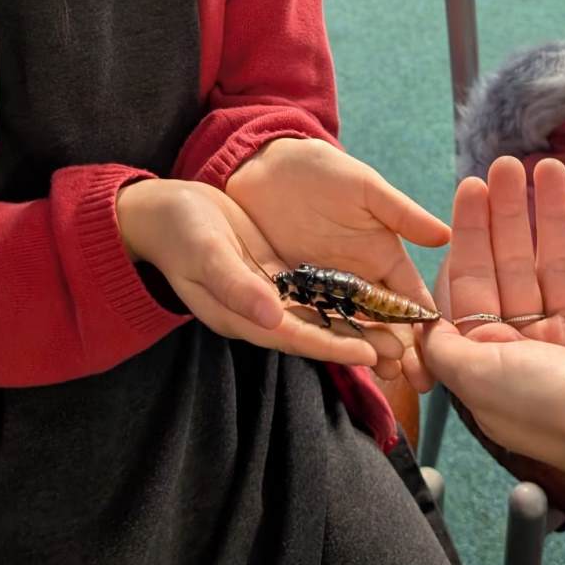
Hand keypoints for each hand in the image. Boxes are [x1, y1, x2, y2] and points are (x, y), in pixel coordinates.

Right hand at [116, 178, 405, 373]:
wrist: (165, 210)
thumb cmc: (180, 231)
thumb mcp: (206, 253)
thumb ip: (238, 286)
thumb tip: (273, 316)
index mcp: (242, 315)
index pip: (296, 338)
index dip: (332, 347)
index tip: (369, 354)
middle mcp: (260, 311)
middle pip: (316, 333)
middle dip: (355, 343)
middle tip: (400, 353)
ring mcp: (270, 293)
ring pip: (321, 314)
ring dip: (355, 323)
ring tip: (396, 333)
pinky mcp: (276, 272)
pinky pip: (314, 290)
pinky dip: (341, 297)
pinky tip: (371, 296)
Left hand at [225, 139, 446, 385]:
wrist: (262, 165)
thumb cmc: (319, 168)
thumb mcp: (365, 187)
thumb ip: (401, 213)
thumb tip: (446, 236)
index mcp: (383, 255)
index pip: (411, 298)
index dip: (427, 324)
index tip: (444, 350)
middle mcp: (359, 279)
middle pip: (386, 323)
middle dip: (404, 350)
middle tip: (419, 379)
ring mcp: (325, 290)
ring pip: (352, 330)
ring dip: (369, 352)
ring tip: (387, 376)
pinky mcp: (293, 293)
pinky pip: (312, 322)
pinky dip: (327, 342)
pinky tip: (340, 359)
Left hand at [419, 157, 564, 485]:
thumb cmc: (553, 410)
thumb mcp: (477, 378)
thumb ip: (443, 345)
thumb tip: (420, 325)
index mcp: (489, 362)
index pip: (470, 285)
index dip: (469, 234)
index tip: (468, 187)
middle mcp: (527, 348)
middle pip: (511, 266)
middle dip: (507, 213)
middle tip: (506, 163)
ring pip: (554, 263)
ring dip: (548, 214)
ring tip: (547, 165)